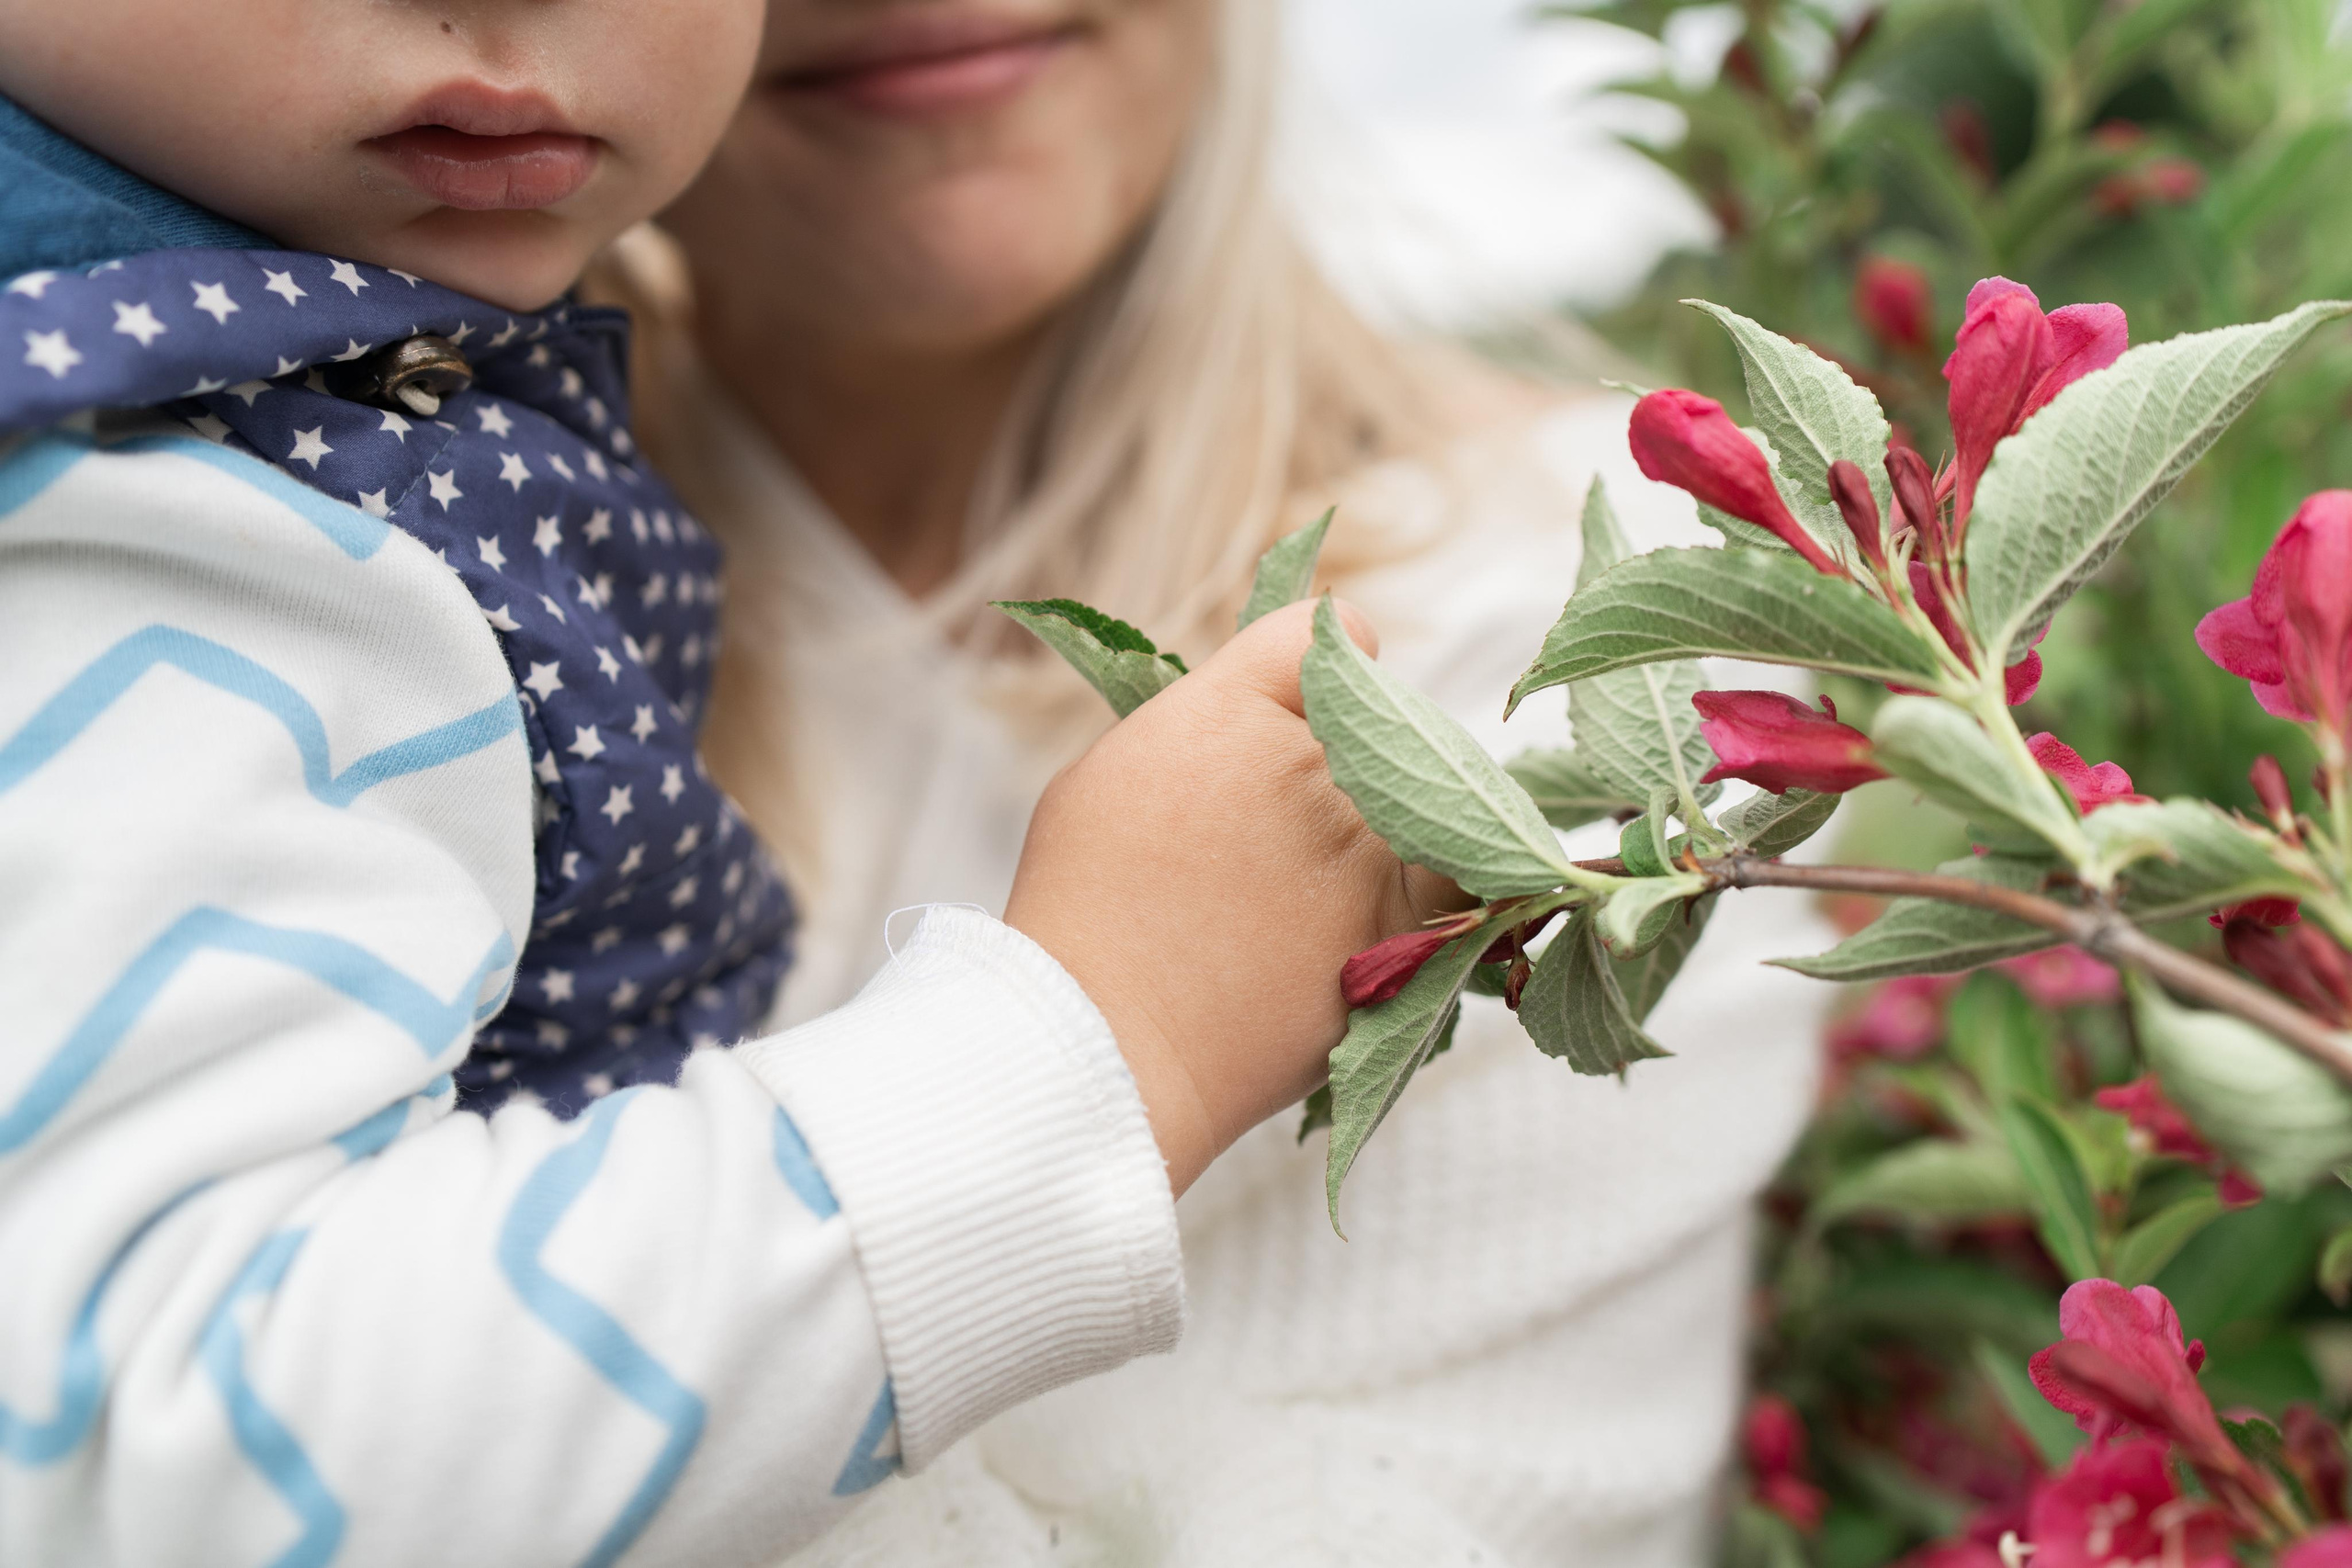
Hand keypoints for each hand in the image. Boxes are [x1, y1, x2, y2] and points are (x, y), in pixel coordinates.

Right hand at [1005, 599, 1458, 1196]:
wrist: (1106, 1048)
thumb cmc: (1087, 913)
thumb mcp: (1116, 770)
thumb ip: (1210, 718)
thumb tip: (1275, 706)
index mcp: (1236, 709)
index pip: (1325, 634)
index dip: (1309, 673)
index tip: (1291, 716)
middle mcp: (1318, 764)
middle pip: (1383, 720)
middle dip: (1347, 760)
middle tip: (1279, 834)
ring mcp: (1371, 848)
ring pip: (1429, 796)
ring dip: (1392, 824)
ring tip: (1301, 897)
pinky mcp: (1408, 929)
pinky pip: (1462, 880)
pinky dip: (1433, 889)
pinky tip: (1371, 916)